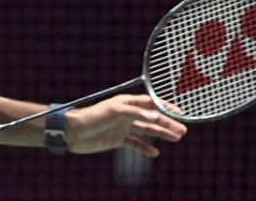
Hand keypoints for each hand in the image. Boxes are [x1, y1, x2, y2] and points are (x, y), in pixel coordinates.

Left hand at [64, 94, 186, 156]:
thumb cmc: (91, 116)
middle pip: (151, 118)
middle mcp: (126, 114)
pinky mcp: (117, 139)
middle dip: (168, 124)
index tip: (179, 113)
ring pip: (146, 131)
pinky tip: (155, 152)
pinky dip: (145, 148)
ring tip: (176, 138)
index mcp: (126, 103)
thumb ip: (135, 113)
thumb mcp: (114, 111)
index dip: (165, 107)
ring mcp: (122, 127)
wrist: (72, 132)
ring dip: (161, 134)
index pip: (150, 103)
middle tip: (183, 130)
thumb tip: (155, 117)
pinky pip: (135, 143)